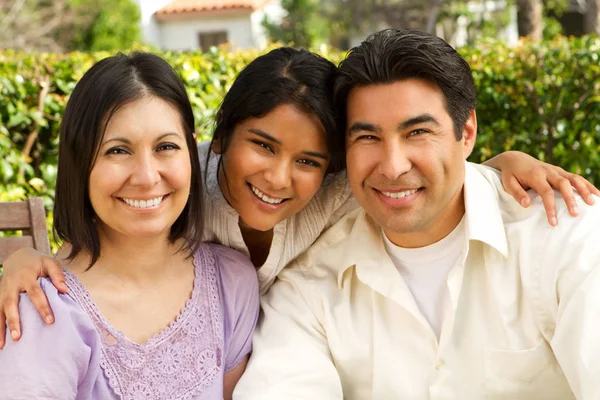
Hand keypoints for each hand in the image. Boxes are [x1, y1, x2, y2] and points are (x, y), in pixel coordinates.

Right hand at [0, 248, 66, 349]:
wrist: (17, 256)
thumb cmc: (37, 262)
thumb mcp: (50, 262)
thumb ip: (57, 275)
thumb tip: (64, 290)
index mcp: (26, 275)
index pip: (35, 293)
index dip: (42, 307)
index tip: (50, 321)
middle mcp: (11, 284)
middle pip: (11, 304)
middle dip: (14, 321)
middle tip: (19, 337)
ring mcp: (2, 290)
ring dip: (0, 328)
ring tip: (3, 345)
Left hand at [484, 151, 599, 225]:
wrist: (515, 158)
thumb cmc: (510, 174)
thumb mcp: (508, 183)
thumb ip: (517, 193)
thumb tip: (526, 204)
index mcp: (535, 175)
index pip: (546, 192)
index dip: (551, 207)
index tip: (554, 222)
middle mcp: (548, 171)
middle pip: (563, 184)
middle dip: (570, 199)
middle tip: (575, 214)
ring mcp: (556, 170)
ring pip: (574, 178)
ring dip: (584, 190)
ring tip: (593, 203)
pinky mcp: (560, 171)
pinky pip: (576, 177)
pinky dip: (587, 185)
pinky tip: (597, 194)